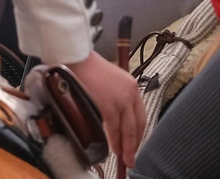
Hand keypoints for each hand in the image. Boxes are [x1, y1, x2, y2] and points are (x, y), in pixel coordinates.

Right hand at [67, 51, 143, 167]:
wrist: (78, 60)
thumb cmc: (90, 70)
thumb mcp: (111, 83)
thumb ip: (117, 98)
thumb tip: (116, 119)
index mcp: (132, 87)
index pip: (140, 115)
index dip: (139, 132)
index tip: (136, 144)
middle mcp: (131, 93)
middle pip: (138, 125)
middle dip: (136, 144)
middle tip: (133, 158)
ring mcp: (121, 99)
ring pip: (128, 130)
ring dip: (127, 147)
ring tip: (126, 160)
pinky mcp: (109, 105)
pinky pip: (114, 128)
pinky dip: (115, 141)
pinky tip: (116, 150)